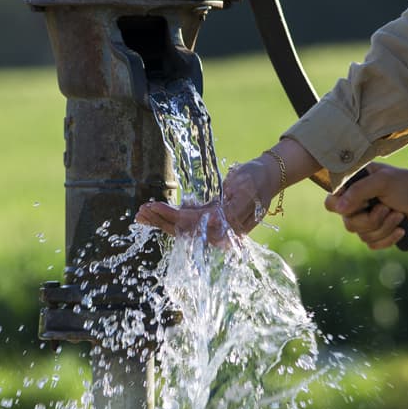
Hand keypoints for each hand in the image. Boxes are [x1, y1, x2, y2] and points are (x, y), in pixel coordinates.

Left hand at [135, 138, 322, 239]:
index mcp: (228, 228)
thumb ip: (230, 211)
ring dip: (160, 221)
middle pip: (183, 231)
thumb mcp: (245, 191)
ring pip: (181, 228)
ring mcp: (213, 227)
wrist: (267, 176)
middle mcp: (218, 232)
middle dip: (160, 221)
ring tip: (141, 214)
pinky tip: (153, 213)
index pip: (192, 226)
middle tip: (140, 212)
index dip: (171, 218)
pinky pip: (185, 222)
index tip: (154, 207)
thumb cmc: (256, 180)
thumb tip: (211, 225)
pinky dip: (168, 217)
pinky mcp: (209, 219)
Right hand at [324, 151, 407, 249]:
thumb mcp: (383, 181)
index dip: (342, 208)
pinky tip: (400, 229)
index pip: (331, 203)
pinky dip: (388, 239)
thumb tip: (339, 208)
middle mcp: (355, 205)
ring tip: (398, 215)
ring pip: (363, 236)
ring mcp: (365, 220)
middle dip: (373, 220)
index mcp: (352, 188)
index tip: (364, 203)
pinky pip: (373, 245)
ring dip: (385, 228)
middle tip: (388, 208)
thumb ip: (359, 190)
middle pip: (350, 224)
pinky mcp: (376, 232)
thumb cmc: (405, 182)